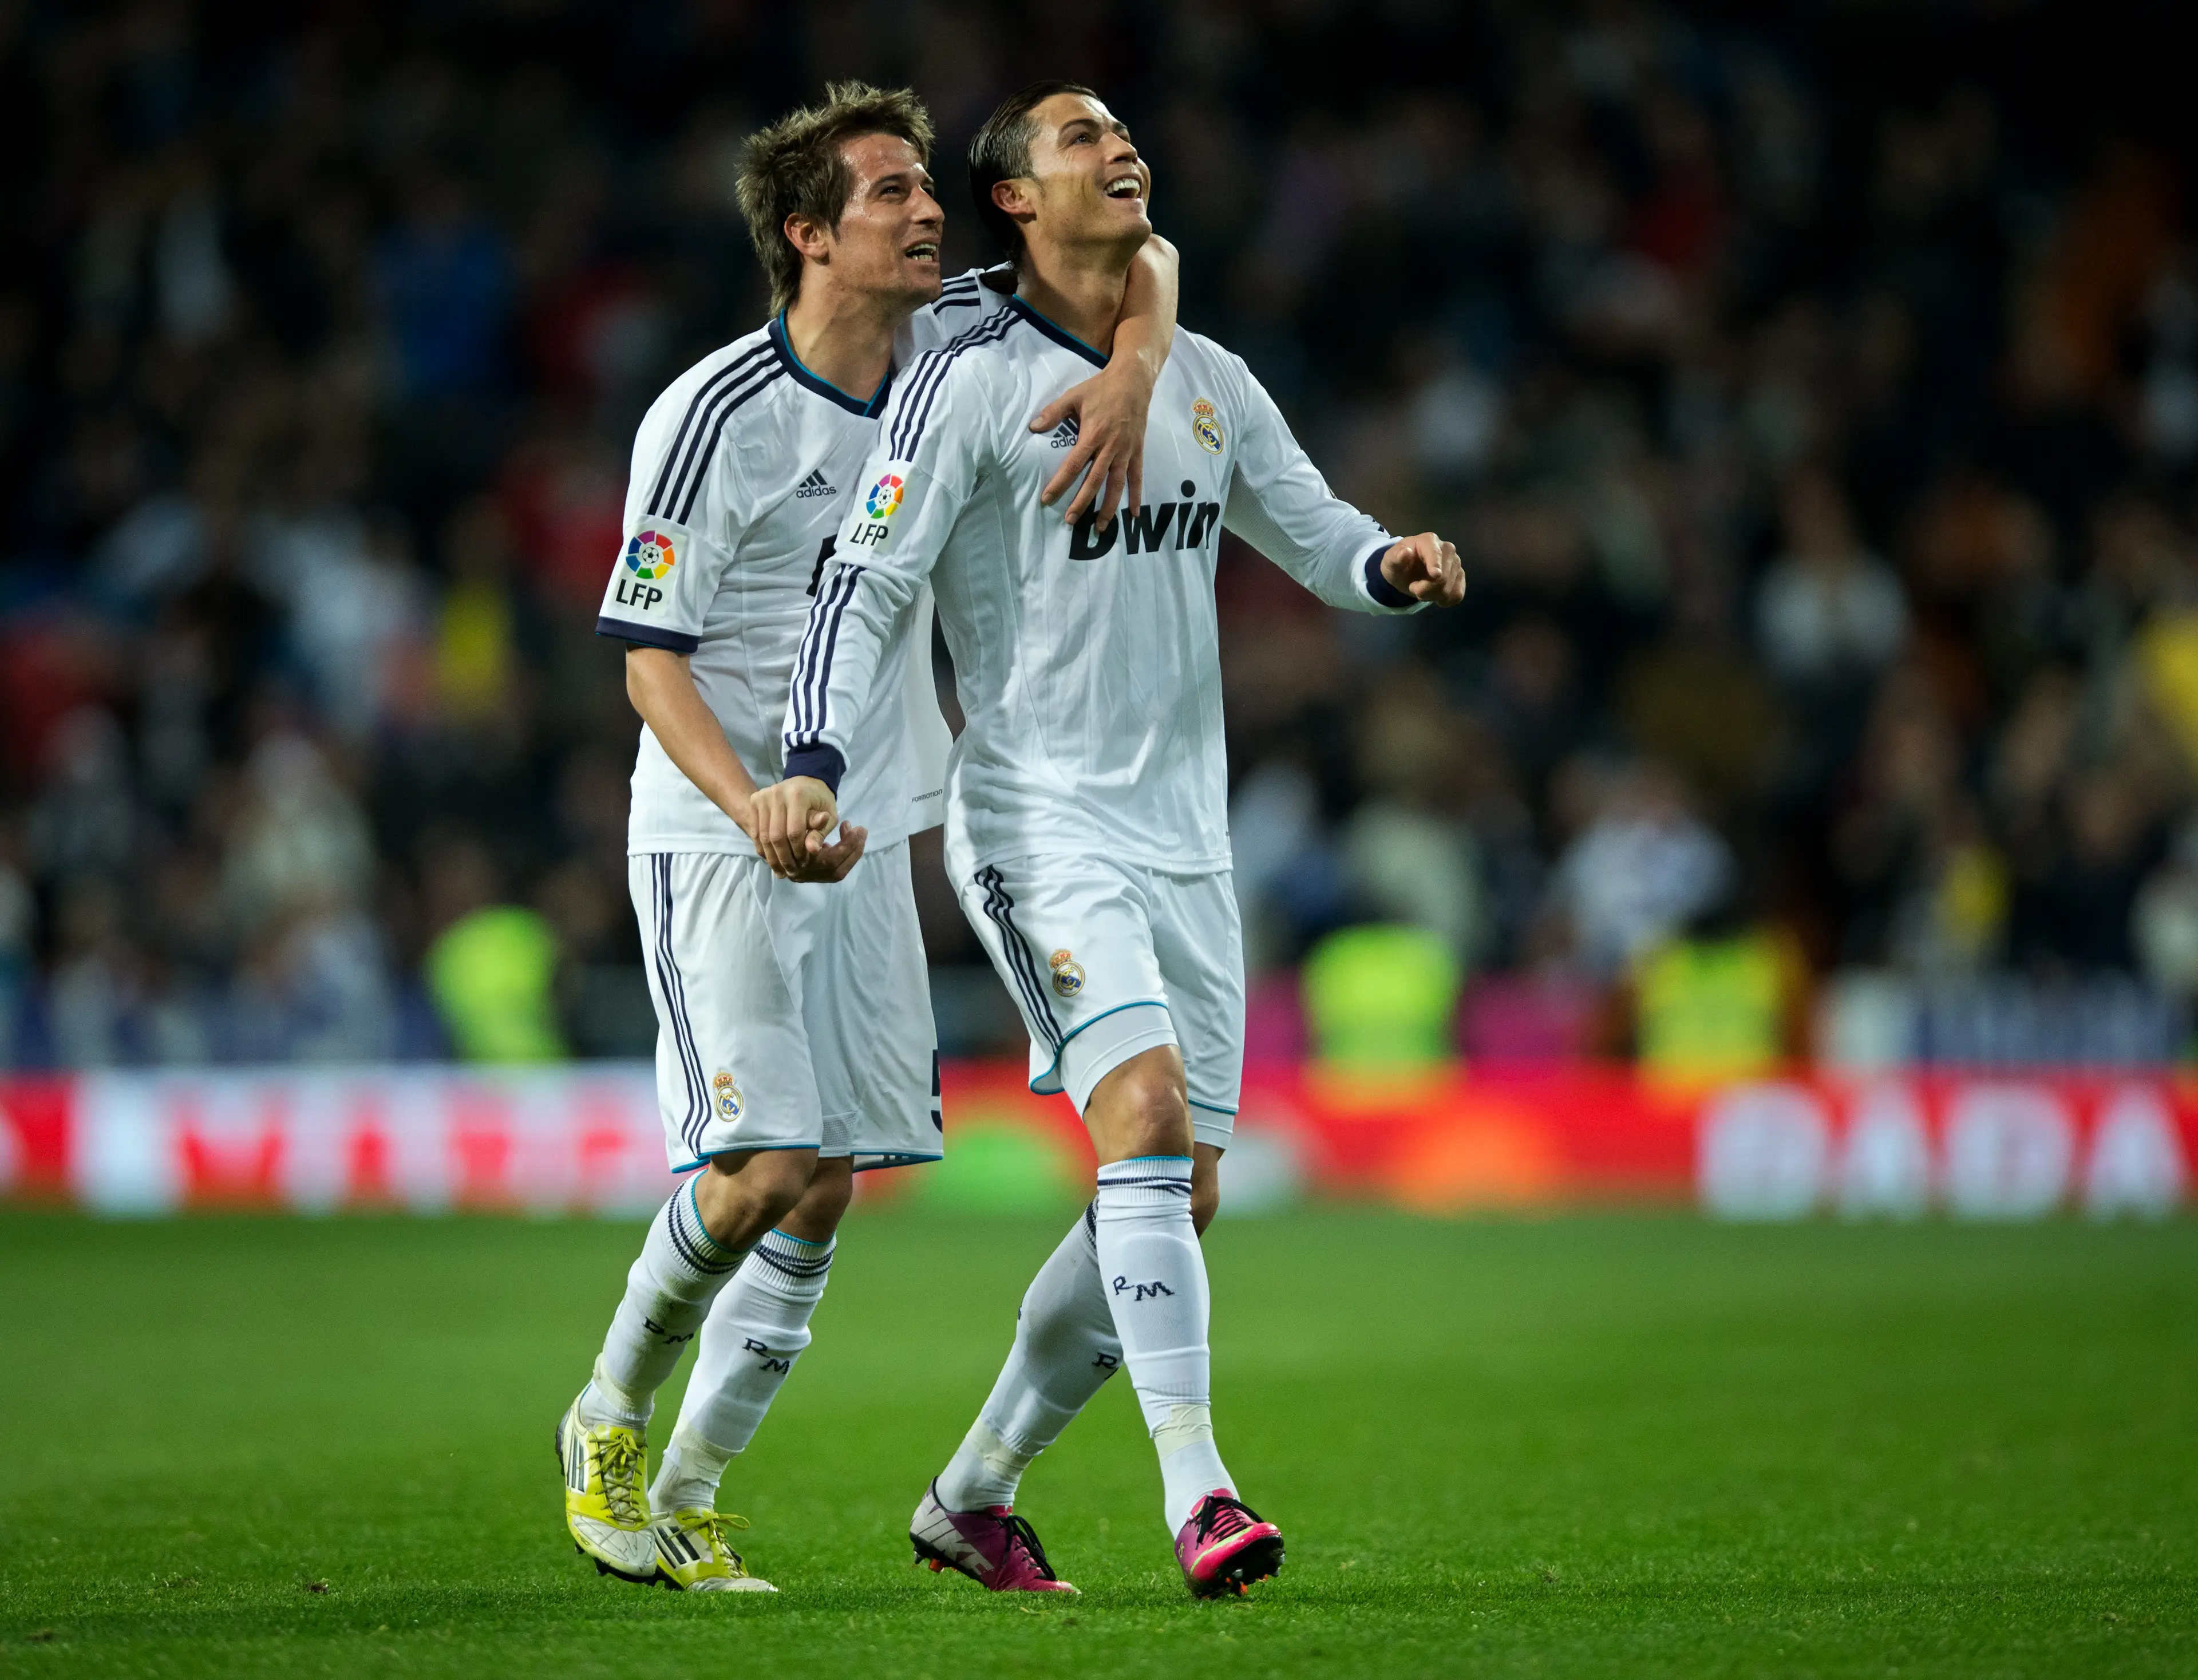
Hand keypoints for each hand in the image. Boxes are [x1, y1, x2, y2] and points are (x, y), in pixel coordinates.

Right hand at [746, 777, 865, 881]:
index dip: (798, 851)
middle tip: (790, 872)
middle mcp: (776, 793)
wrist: (805, 782)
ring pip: (763, 835)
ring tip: (780, 871)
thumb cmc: (820, 801)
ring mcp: (763, 796)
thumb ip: (819, 833)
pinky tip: (771, 860)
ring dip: (771, 857)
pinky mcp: (755, 801)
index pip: (794, 831)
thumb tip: (813, 850)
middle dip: (783, 858)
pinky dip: (763, 848)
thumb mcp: (829, 817)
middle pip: (775, 835)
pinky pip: (756, 831)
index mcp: (798, 795)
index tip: (804, 864)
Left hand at [1029, 361, 1154, 525]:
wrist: (1133, 381)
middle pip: (1094, 481)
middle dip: (1082, 503)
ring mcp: (1125, 452)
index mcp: (1092, 435)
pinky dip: (1136, 496)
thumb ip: (1053, 413)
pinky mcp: (1137, 452)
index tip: (1047, 499)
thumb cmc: (1101, 388)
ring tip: (1100, 527)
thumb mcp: (1074, 396)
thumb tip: (1032, 427)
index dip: (1060, 484)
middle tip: (1070, 521)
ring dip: (1108, 508)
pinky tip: (1134, 515)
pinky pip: (1137, 478)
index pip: (1073, 465)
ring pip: (1116, 485)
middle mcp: (1110, 448)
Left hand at [1378, 532, 1465, 606]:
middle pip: (1442, 577)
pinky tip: (1435, 596)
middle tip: (1413, 588)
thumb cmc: (1399, 564)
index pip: (1435, 553)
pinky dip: (1445, 600)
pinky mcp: (1460, 577)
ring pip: (1448, 589)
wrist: (1406, 572)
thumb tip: (1406, 551)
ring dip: (1431, 596)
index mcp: (1429, 541)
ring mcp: (1456, 563)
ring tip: (1422, 589)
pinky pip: (1457, 595)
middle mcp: (1447, 549)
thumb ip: (1396, 557)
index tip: (1435, 575)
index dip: (1435, 564)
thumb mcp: (1390, 561)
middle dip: (1424, 589)